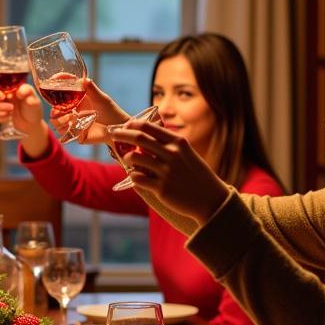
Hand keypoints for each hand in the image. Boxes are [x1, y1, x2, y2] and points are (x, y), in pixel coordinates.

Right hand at [0, 83, 50, 156]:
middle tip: (11, 108)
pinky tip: (6, 119)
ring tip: (10, 114)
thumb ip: (28, 93)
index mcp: (9, 87)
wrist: (31, 124)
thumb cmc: (33, 110)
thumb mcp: (35, 100)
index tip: (3, 97)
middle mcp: (2, 93)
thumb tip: (19, 92)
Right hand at [43, 80, 130, 146]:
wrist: (118, 128)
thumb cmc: (111, 111)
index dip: (52, 90)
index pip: (58, 95)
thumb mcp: (101, 98)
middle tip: (66, 110)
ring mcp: (72, 124)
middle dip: (56, 111)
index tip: (53, 84)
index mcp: (75, 101)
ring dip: (61, 120)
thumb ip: (91, 89)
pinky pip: (64, 134)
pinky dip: (69, 130)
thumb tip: (83, 79)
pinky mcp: (75, 135)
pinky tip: (79, 127)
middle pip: (53, 110)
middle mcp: (71, 112)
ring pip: (55, 122)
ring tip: (73, 118)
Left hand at [110, 118, 228, 225]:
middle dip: (121, 134)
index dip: (132, 124)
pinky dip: (133, 176)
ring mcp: (166, 171)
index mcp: (178, 142)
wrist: (211, 199)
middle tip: (112, 134)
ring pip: (135, 158)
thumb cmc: (196, 175)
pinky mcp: (161, 188)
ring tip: (128, 161)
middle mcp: (172, 154)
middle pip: (138, 138)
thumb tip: (144, 140)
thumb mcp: (186, 154)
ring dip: (127, 158)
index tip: (124, 125)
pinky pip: (137, 178)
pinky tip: (136, 177)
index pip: (149, 127)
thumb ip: (168, 145)